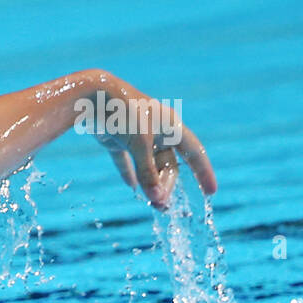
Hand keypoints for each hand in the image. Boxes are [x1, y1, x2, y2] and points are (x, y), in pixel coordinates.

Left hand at [90, 73, 216, 210]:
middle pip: (168, 163)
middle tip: (161, 206)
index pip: (194, 151)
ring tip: (152, 204)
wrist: (92, 96)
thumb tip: (157, 198)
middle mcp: (157, 129)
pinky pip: (126, 160)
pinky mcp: (116, 138)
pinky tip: (131, 188)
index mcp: (171, 125)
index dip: (203, 171)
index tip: (211, 192)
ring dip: (150, 183)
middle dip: (166, 185)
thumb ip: (148, 172)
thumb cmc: (123, 115)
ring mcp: (136, 134)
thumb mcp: (139, 144)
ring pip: (149, 164)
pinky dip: (130, 173)